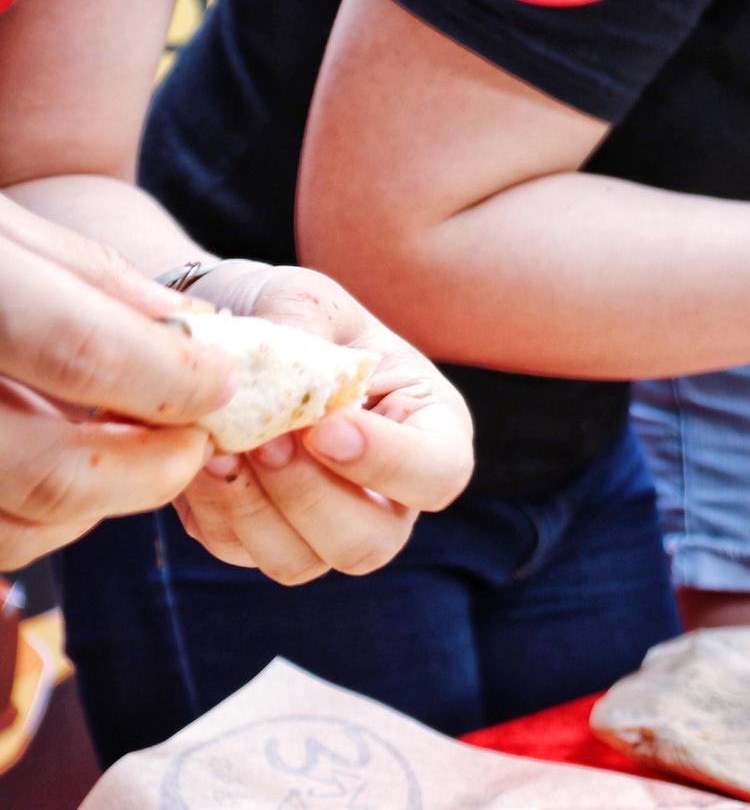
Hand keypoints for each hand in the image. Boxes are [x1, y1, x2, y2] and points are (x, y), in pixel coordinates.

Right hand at [0, 200, 231, 569]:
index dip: (172, 379)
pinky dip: (39, 518)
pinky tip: (59, 463)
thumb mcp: (2, 227)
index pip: (83, 352)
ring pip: (19, 528)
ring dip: (99, 503)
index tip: (224, 383)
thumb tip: (197, 333)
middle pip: (54, 472)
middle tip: (197, 441)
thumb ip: (92, 279)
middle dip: (152, 468)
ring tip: (129, 449)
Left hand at [174, 262, 472, 584]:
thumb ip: (303, 330)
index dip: (390, 464)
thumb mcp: (307, 299)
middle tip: (264, 439)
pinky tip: (198, 453)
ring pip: (300, 561)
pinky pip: (238, 550)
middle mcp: (388, 491)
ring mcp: (325, 524)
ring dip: (253, 509)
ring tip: (219, 445)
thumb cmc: (294, 311)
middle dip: (309, 497)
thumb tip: (278, 368)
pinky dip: (212, 508)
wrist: (235, 330)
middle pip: (371, 542)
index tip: (325, 426)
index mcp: (429, 426)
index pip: (440, 474)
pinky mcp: (261, 536)